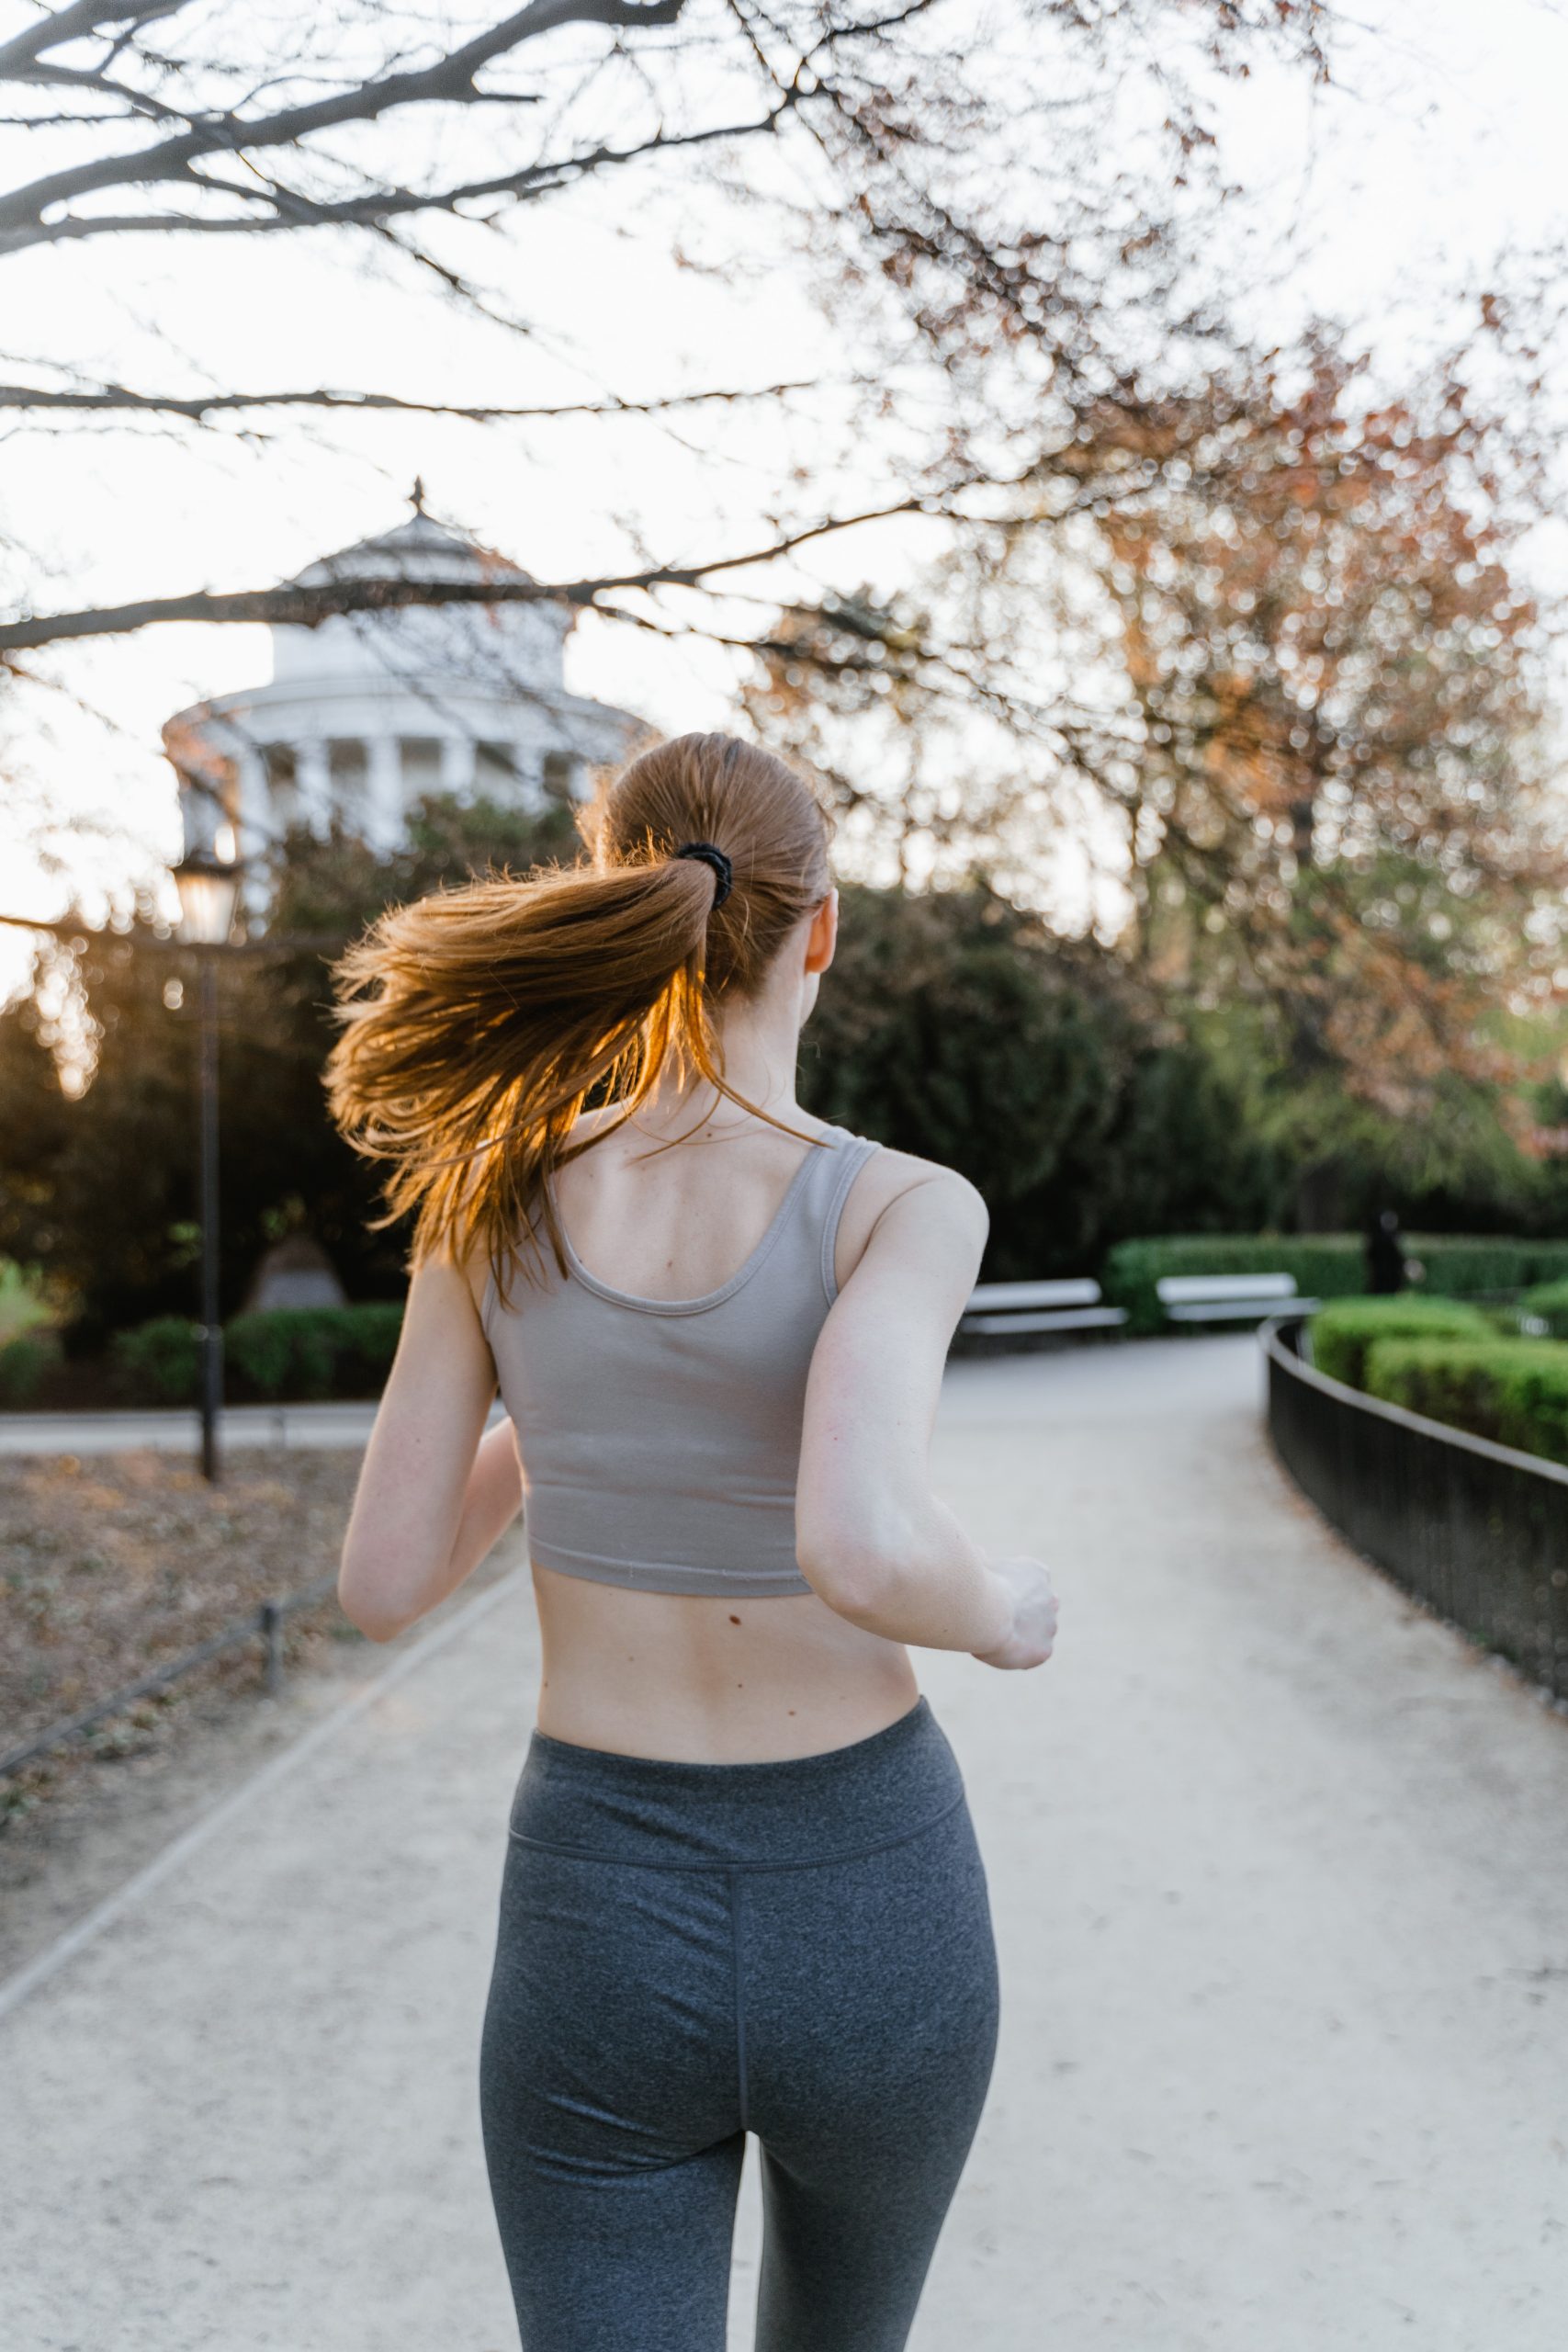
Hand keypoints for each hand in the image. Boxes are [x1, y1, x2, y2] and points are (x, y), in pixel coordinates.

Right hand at [972, 1556, 1058, 1670]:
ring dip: (1021, 1636)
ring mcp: (1050, 1624)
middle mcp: (1050, 1597)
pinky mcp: (1045, 1649)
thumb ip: (983, 1561)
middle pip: (1039, 1608)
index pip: (1032, 1582)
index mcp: (1037, 1572)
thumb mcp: (979, 1565)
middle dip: (1022, 1615)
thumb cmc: (976, 1585)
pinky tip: (1001, 1650)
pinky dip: (1020, 1656)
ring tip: (995, 1637)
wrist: (985, 1612)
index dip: (1012, 1591)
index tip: (995, 1597)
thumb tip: (978, 1552)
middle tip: (995, 1620)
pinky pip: (1034, 1654)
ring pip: (1038, 1633)